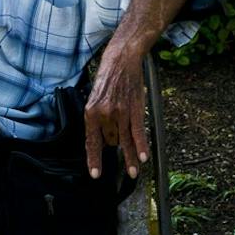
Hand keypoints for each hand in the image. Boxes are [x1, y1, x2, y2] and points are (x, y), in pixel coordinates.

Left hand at [82, 44, 149, 178]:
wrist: (121, 59)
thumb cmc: (108, 78)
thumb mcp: (95, 98)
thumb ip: (97, 119)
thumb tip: (103, 139)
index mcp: (91, 112)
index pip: (91, 142)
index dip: (94, 160)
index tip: (95, 174)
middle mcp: (104, 114)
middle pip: (111, 141)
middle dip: (115, 144)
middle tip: (120, 144)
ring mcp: (120, 112)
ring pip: (124, 142)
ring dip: (131, 158)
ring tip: (133, 173)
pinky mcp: (135, 109)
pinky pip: (138, 132)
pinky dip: (141, 146)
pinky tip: (144, 157)